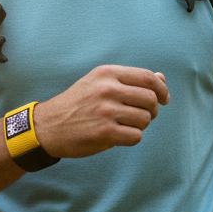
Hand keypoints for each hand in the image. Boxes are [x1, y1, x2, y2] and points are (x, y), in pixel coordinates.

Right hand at [32, 65, 168, 158]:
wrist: (48, 126)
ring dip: (140, 125)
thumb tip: (162, 78)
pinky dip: (132, 138)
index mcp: (107, 74)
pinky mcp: (105, 133)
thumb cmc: (77, 104)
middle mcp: (107, 89)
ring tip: (125, 125)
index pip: (147, 77)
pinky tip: (119, 136)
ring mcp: (106, 111)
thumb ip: (130, 80)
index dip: (162, 89)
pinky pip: (136, 136)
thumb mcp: (99, 83)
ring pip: (145, 119)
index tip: (164, 99)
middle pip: (151, 99)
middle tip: (142, 116)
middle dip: (152, 110)